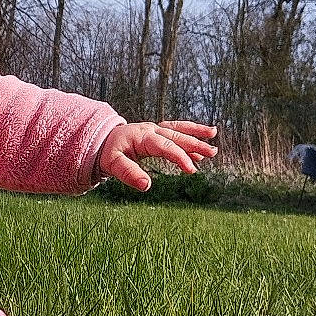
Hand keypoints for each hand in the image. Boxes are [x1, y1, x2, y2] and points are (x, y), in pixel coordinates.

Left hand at [95, 120, 217, 191]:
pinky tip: (201, 147)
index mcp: (142, 137)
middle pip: (176, 136)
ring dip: (195, 133)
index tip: (191, 169)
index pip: (165, 146)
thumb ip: (128, 174)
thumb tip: (146, 186)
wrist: (101, 141)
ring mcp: (154, 130)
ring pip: (178, 129)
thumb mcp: (112, 165)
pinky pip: (176, 130)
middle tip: (212, 152)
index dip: (179, 157)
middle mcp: (150, 130)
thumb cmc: (107, 153)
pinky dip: (189, 134)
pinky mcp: (157, 133)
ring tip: (213, 135)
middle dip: (194, 144)